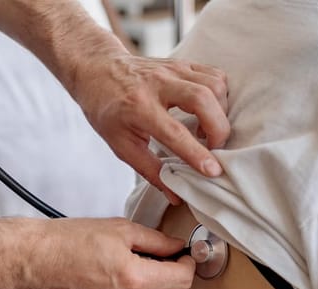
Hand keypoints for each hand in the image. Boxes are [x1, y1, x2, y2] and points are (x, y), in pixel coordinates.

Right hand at [17, 218, 195, 288]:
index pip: (181, 280)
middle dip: (173, 279)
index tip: (184, 257)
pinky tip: (113, 281)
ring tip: (131, 267)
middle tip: (163, 260)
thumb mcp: (119, 228)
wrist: (33, 258)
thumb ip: (155, 240)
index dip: (188, 265)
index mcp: (132, 277)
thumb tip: (177, 247)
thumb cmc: (69, 239)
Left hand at [72, 54, 229, 204]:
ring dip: (220, 111)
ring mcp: (171, 70)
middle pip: (203, 98)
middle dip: (219, 128)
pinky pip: (213, 75)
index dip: (197, 154)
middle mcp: (157, 84)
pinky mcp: (181, 63)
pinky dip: (219, 95)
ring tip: (206, 130)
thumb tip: (176, 195)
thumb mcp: (120, 144)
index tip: (213, 171)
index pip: (175, 132)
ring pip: (213, 84)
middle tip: (214, 147)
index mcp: (138, 107)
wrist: (97, 70)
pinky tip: (208, 111)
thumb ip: (150, 170)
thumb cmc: (106, 109)